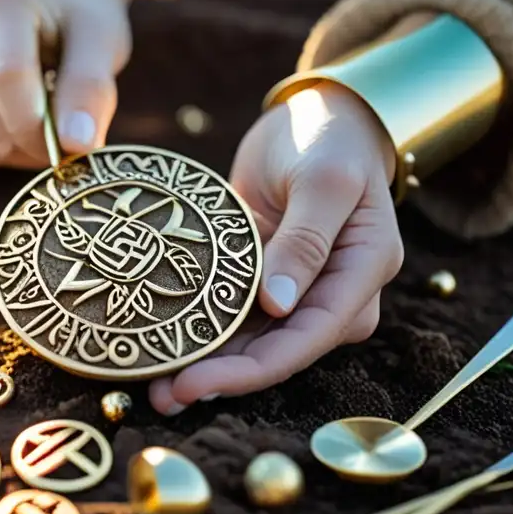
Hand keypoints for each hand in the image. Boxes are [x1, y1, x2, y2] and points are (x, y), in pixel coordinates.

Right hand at [0, 0, 130, 167]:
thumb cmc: (72, 21)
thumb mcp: (101, 41)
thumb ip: (91, 88)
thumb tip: (78, 143)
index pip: (5, 77)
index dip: (39, 125)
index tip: (69, 142)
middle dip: (26, 142)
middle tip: (54, 131)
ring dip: (4, 151)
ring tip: (29, 121)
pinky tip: (0, 125)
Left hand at [150, 82, 404, 413]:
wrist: (318, 116)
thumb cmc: (330, 140)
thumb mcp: (325, 180)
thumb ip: (306, 240)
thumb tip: (280, 303)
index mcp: (360, 276)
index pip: (305, 340)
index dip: (251, 371)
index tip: (197, 384)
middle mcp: (331, 295)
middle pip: (275, 353)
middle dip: (220, 379)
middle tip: (161, 397)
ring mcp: (297, 291)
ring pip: (250, 342)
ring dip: (205, 364)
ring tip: (153, 385)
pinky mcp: (263, 280)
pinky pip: (232, 315)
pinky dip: (199, 330)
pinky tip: (161, 345)